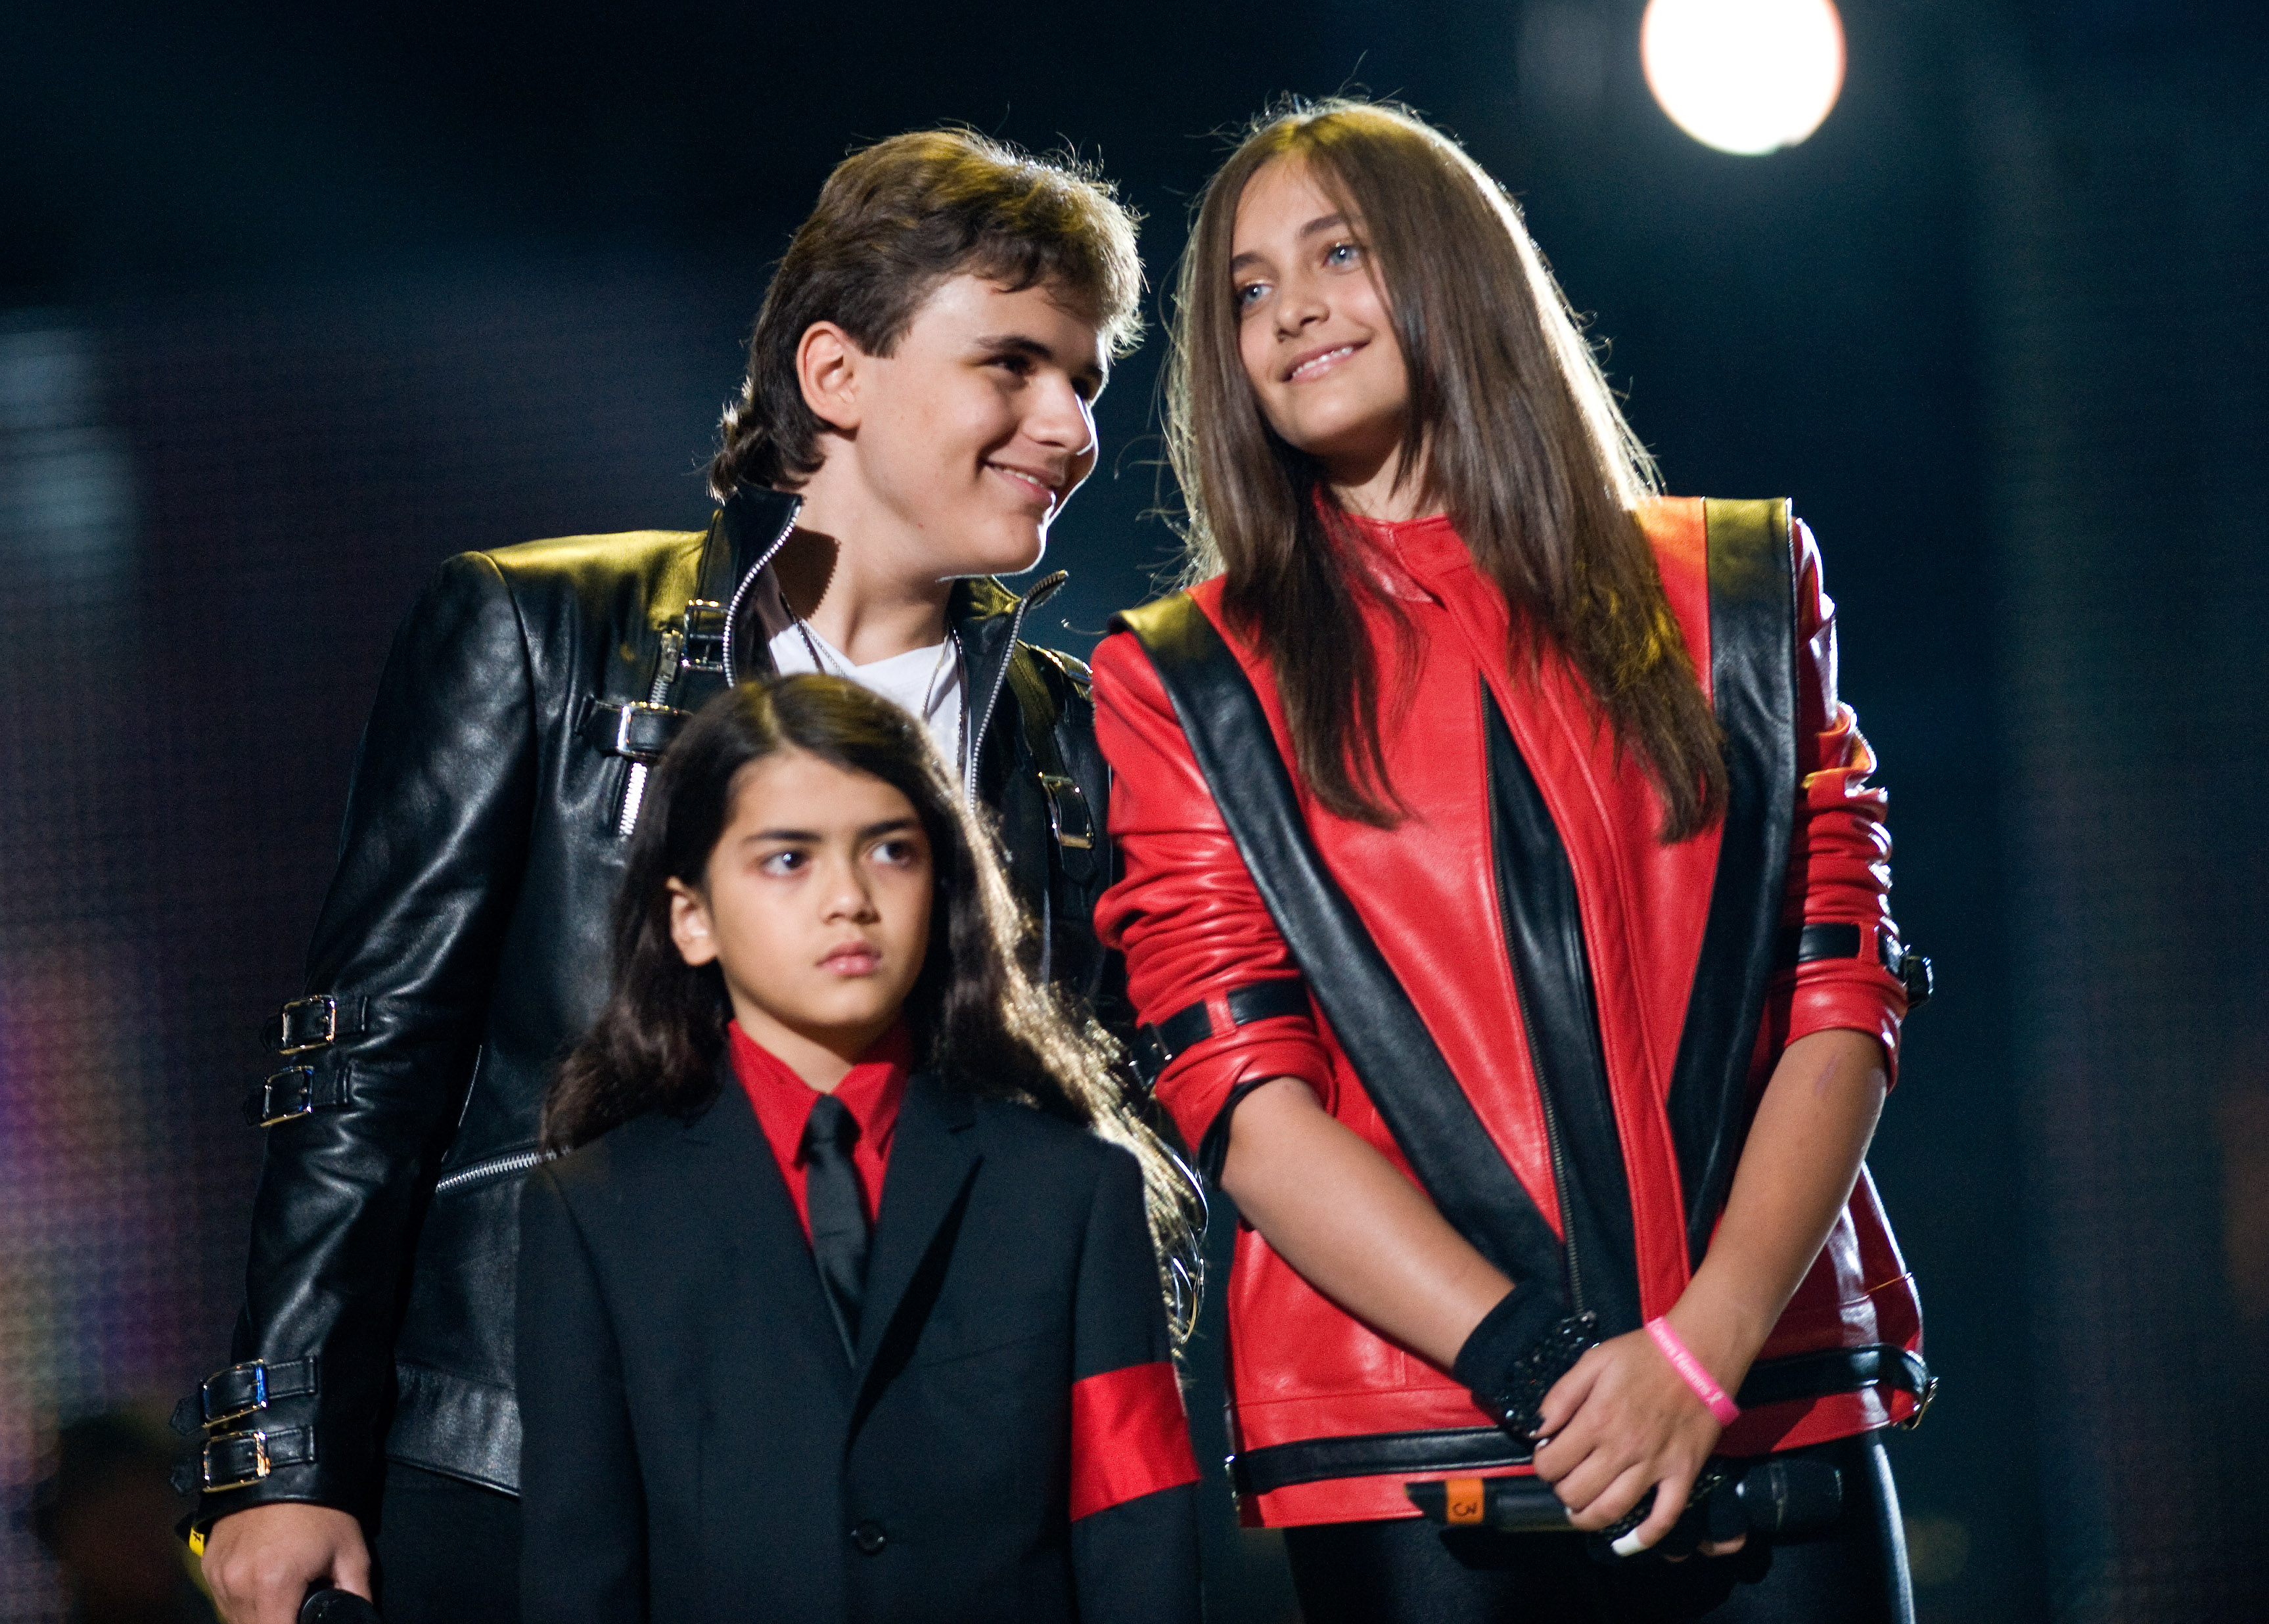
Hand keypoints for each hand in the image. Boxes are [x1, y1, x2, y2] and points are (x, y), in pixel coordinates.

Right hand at [201, 1503, 370, 1623]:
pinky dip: (242, 1600)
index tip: (306, 1619)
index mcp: (272, 1587)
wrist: (282, 1463)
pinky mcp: (208, 1566)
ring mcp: (218, 1577)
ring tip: (284, 1594)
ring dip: (258, 1616)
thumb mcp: (351, 1551)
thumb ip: (356, 1596)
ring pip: (234, 1618)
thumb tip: (360, 1617)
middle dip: (278, 1622)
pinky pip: (223, 1599)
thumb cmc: (321, 1507)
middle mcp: (237, 1586)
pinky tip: (263, 1582)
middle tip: (298, 1605)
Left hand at [1529, 1327, 1745, 1557]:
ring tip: (1580, 1512)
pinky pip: (1664, 1516)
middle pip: (1577, 1493)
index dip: (1542, 1465)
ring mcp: (1654, 1466)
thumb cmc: (1644, 1355)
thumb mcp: (1593, 1361)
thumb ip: (1561, 1395)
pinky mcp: (1683, 1474)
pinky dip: (1645, 1537)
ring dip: (1588, 1519)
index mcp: (1597, 1420)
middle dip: (1561, 1492)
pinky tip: (1628, 1542)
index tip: (1547, 1458)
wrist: (1700, 1355)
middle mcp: (1622, 1450)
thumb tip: (1538, 1428)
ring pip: (1612, 1510)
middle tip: (1564, 1481)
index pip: (1552, 1464)